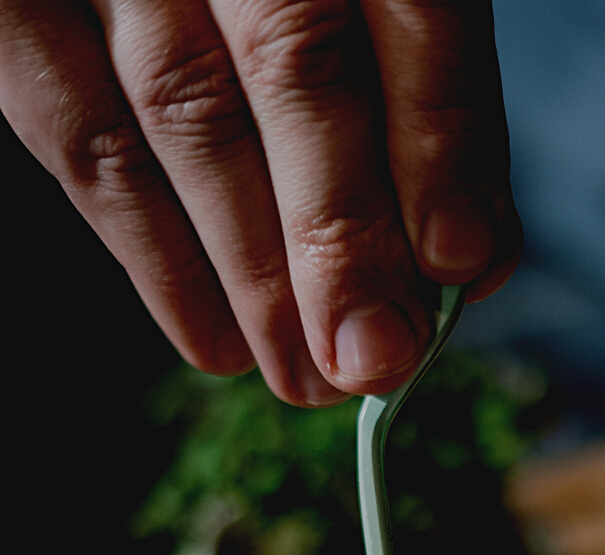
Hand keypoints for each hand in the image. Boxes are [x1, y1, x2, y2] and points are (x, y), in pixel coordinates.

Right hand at [0, 0, 519, 403]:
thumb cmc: (283, 1)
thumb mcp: (369, 9)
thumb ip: (424, 104)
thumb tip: (470, 257)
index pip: (411, 5)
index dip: (439, 138)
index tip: (459, 259)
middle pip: (295, 60)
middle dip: (342, 230)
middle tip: (375, 357)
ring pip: (187, 109)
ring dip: (257, 272)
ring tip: (310, 378)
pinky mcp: (14, 4)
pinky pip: (83, 136)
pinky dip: (156, 257)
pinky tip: (217, 346)